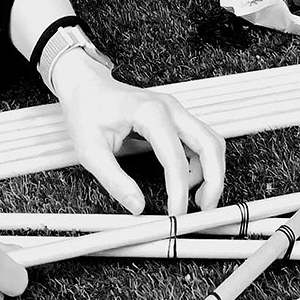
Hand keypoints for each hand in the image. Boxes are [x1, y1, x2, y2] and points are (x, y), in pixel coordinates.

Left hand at [52, 50, 226, 215]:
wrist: (85, 86)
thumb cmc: (86, 110)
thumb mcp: (90, 150)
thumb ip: (114, 180)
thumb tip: (137, 206)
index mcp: (149, 112)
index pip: (176, 159)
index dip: (179, 191)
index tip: (176, 213)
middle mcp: (170, 108)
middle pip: (210, 144)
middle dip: (214, 180)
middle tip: (205, 208)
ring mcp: (175, 111)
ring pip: (210, 141)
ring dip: (212, 171)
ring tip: (199, 199)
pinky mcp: (175, 117)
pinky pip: (200, 140)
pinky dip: (203, 162)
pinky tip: (190, 181)